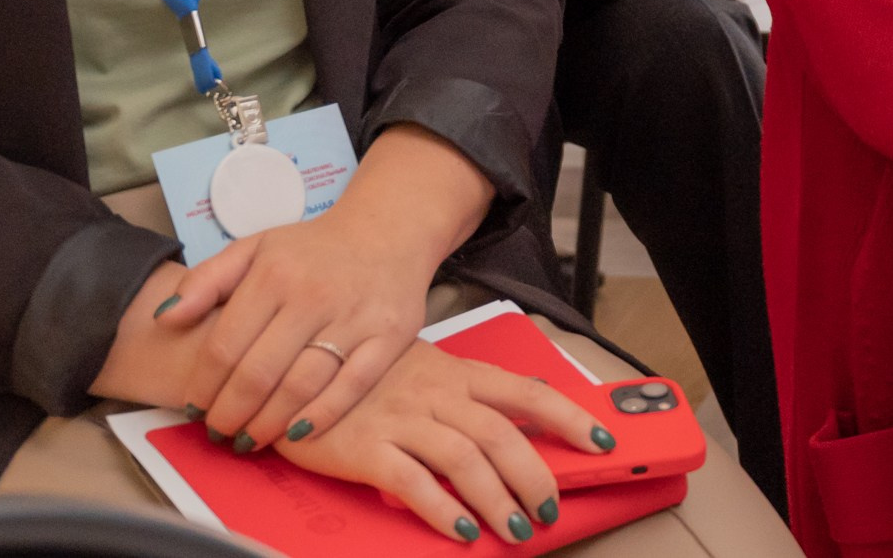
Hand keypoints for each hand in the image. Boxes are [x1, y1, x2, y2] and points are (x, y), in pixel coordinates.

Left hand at [157, 124, 494, 449]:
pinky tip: (298, 433)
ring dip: (267, 423)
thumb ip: (206, 281)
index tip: (194, 409)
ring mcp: (354, 317)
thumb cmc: (312, 249)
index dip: (204, 386)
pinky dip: (322, 415)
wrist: (388, 230)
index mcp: (274, 274)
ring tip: (248, 439)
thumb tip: (163, 318)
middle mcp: (313, 296)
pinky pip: (352, 386)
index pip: (225, 346)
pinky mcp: (390, 335)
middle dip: (230, 413)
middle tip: (218, 433)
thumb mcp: (255, 248)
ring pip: (301, 386)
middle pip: (259, 373)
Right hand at [277, 339, 614, 543]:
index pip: (526, 391)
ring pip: (465, 457)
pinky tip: (460, 530)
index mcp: (456, 372)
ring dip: (497, 497)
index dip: (568, 417)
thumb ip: (465, 393)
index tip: (602, 441)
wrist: (291, 362)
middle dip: (533, 473)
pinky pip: (411, 481)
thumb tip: (520, 414)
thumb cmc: (363, 374)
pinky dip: (441, 508)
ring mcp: (401, 418)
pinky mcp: (366, 447)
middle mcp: (436, 392)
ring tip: (515, 530)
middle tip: (549, 508)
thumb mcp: (422, 369)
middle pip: (501, 432)